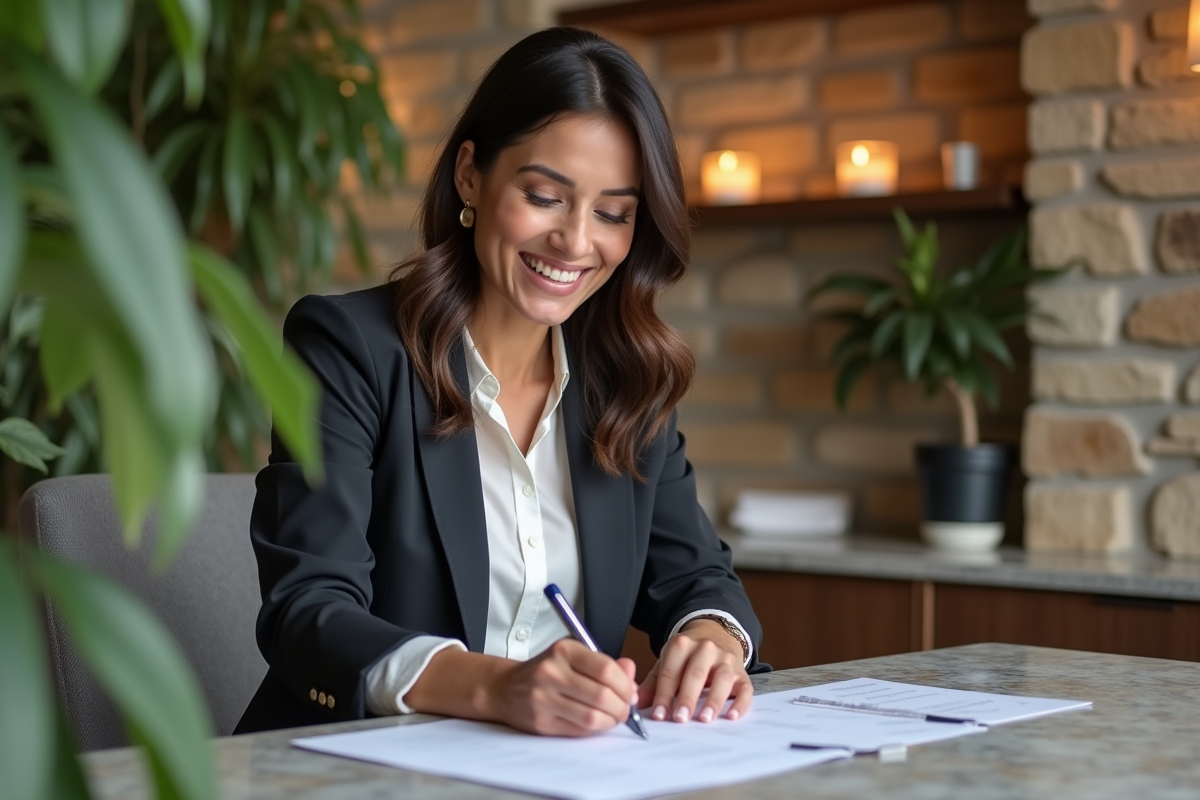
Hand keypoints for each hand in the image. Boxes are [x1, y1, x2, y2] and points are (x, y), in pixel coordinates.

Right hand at [484, 639, 637, 735]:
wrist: (505, 688)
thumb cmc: (545, 671)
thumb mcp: (573, 657)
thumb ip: (604, 663)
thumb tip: (631, 673)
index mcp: (563, 650)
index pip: (605, 669)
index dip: (625, 685)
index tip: (630, 692)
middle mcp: (551, 672)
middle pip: (601, 695)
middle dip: (622, 707)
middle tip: (626, 709)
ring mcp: (543, 699)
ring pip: (592, 717)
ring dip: (610, 721)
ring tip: (613, 717)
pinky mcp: (541, 722)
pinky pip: (579, 730)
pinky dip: (594, 729)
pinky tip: (595, 722)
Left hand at [637, 619, 752, 724]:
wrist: (715, 633)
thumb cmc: (687, 656)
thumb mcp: (667, 662)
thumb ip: (654, 683)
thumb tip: (635, 703)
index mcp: (682, 644)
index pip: (671, 672)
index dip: (664, 695)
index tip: (659, 715)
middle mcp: (706, 648)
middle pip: (696, 673)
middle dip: (687, 697)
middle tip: (680, 718)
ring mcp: (726, 659)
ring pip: (722, 678)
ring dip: (713, 700)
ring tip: (704, 719)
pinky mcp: (742, 673)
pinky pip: (745, 688)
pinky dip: (740, 703)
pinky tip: (732, 716)